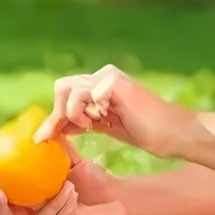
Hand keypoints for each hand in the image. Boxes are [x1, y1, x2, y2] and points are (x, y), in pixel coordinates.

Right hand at [0, 154, 128, 214]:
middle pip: (3, 213)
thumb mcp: (68, 158)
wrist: (117, 199)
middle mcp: (30, 211)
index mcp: (27, 192)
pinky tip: (73, 196)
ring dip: (47, 202)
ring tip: (67, 186)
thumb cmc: (92, 180)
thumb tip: (35, 122)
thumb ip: (52, 143)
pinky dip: (60, 209)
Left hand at [40, 63, 196, 160]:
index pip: (65, 94)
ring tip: (94, 124)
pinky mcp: (113, 81)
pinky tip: (102, 118)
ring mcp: (107, 76)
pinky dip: (85, 111)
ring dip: (74, 113)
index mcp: (99, 85)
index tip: (43, 138)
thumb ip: (82, 122)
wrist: (171, 134)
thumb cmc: (145, 132)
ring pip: (68, 90)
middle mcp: (102, 76)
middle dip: (58, 114)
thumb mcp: (105, 127)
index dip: (53, 116)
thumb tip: (55, 128)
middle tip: (64, 133)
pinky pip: (83, 94)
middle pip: (61, 87)